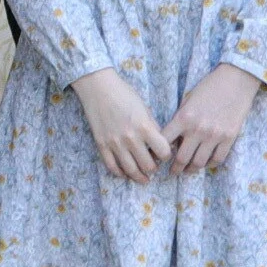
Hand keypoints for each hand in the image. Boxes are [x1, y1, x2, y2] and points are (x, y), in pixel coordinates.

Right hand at [74, 68, 171, 183]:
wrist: (98, 88)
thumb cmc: (124, 94)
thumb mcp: (144, 108)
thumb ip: (152, 127)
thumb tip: (160, 144)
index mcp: (144, 127)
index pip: (164, 152)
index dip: (167, 155)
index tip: (164, 153)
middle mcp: (131, 138)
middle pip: (148, 166)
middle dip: (154, 168)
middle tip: (154, 166)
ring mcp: (115, 143)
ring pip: (131, 170)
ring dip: (140, 177)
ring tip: (144, 178)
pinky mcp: (102, 145)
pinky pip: (112, 167)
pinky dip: (120, 173)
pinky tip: (125, 174)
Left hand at [165, 63, 259, 173]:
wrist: (235, 81)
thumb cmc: (209, 87)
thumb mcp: (188, 100)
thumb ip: (180, 120)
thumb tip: (173, 140)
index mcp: (183, 118)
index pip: (165, 142)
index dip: (159, 153)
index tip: (158, 158)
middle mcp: (197, 129)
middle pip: (182, 158)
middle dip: (175, 168)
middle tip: (173, 172)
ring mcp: (214, 135)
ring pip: (199, 162)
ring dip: (192, 169)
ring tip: (188, 170)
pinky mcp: (229, 138)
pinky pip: (218, 159)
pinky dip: (210, 164)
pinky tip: (206, 163)